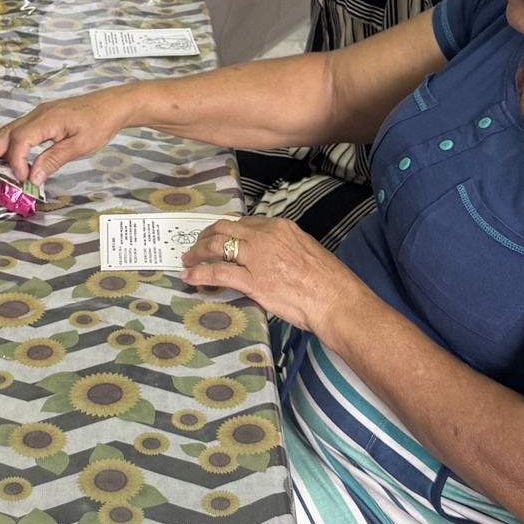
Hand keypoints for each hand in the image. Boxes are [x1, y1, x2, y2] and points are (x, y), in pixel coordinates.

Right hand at [0, 87, 136, 186]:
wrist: (112, 105)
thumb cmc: (99, 123)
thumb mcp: (80, 145)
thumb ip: (53, 160)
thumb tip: (32, 178)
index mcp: (47, 119)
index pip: (20, 140)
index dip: (16, 161)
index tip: (21, 179)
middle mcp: (37, 115)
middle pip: (5, 134)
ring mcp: (38, 116)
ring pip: (8, 131)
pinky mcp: (42, 119)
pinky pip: (17, 131)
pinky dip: (5, 143)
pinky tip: (0, 153)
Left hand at [182, 215, 354, 332]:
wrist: (335, 299)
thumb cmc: (327, 280)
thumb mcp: (305, 249)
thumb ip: (282, 246)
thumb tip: (267, 254)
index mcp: (280, 227)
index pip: (244, 223)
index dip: (225, 230)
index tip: (217, 238)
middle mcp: (265, 237)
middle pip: (225, 229)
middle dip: (205, 237)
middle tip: (195, 247)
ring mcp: (258, 258)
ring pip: (217, 247)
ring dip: (197, 253)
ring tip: (187, 260)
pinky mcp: (253, 282)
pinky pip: (219, 273)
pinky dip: (200, 274)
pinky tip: (190, 278)